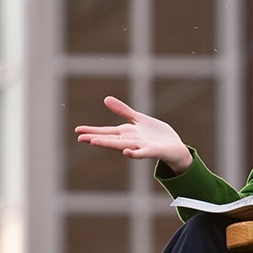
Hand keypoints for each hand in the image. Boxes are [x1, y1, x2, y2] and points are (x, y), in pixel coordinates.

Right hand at [74, 96, 192, 173]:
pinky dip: (135, 153)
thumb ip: (123, 111)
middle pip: (111, 139)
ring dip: (109, 144)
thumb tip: (106, 99)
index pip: (106, 131)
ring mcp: (141, 146)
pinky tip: (127, 152)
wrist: (175, 147)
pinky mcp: (153, 150)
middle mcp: (131, 140)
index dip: (92, 131)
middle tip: (80, 138)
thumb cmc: (156, 135)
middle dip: (96, 138)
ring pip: (123, 145)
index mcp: (126, 133)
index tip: (77, 131)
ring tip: (94, 142)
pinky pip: (143, 152)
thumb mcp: (138, 119)